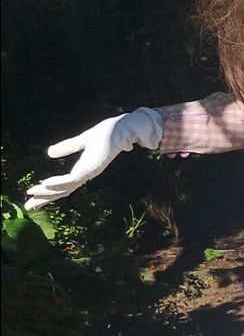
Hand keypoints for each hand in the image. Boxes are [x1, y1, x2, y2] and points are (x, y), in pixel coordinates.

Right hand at [24, 107, 163, 211]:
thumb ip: (67, 147)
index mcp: (82, 170)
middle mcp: (86, 174)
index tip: (32, 200)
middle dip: (44, 199)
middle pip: (62, 191)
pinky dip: (59, 182)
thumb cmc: (107, 134)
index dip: (47, 193)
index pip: (62, 186)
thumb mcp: (81, 141)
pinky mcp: (93, 166)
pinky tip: (46, 183)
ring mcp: (90, 171)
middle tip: (27, 207)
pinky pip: (73, 178)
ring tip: (32, 194)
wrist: (124, 128)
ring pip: (65, 187)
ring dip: (48, 192)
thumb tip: (49, 153)